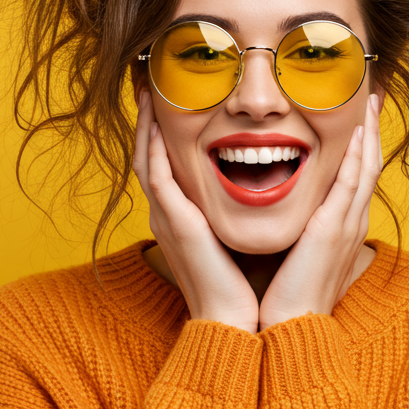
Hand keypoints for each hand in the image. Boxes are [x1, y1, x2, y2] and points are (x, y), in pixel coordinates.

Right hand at [133, 89, 260, 333]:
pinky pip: (155, 175)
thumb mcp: (238, 239)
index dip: (164, 134)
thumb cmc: (244, 286)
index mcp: (182, 218)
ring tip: (148, 92)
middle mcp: (168, 214)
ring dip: (144, 124)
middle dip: (148, 121)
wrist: (235, 321)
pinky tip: (154, 121)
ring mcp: (167, 217)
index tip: (174, 104)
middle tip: (150, 87)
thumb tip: (264, 191)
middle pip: (148, 156)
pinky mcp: (174, 221)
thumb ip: (239, 215)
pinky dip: (150, 145)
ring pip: (144, 159)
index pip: (166, 165)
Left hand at [258, 94, 383, 330]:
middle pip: (370, 165)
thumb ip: (296, 234)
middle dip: (372, 130)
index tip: (358, 119)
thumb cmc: (287, 299)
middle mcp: (352, 224)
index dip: (360, 147)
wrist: (290, 328)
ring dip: (370, 131)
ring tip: (369, 99)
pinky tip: (358, 128)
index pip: (357, 178)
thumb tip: (285, 219)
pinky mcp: (334, 228)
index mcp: (342, 230)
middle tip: (371, 96)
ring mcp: (348, 225)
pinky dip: (358, 152)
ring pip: (368, 166)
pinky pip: (353, 180)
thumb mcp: (295, 258)